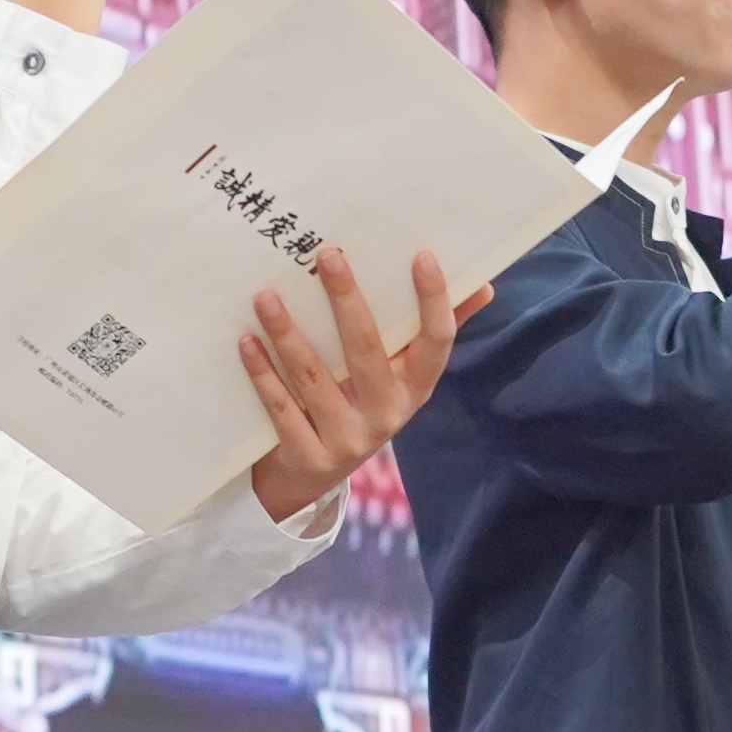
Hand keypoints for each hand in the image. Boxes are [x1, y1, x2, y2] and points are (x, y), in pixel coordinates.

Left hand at [242, 244, 472, 521]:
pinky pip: (282, 407)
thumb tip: (483, 286)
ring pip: (316, 377)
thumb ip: (434, 333)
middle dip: (347, 300)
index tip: (422, 256)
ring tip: (266, 295)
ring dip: (289, 333)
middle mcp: (388, 415)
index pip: (436, 342)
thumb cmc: (360, 405)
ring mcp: (348, 439)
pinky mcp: (309, 456)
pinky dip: (262, 373)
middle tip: (327, 255)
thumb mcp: (400, 378)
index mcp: (415, 389)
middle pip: (368, 351)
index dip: (434, 301)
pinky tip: (247, 340)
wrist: (311, 477)